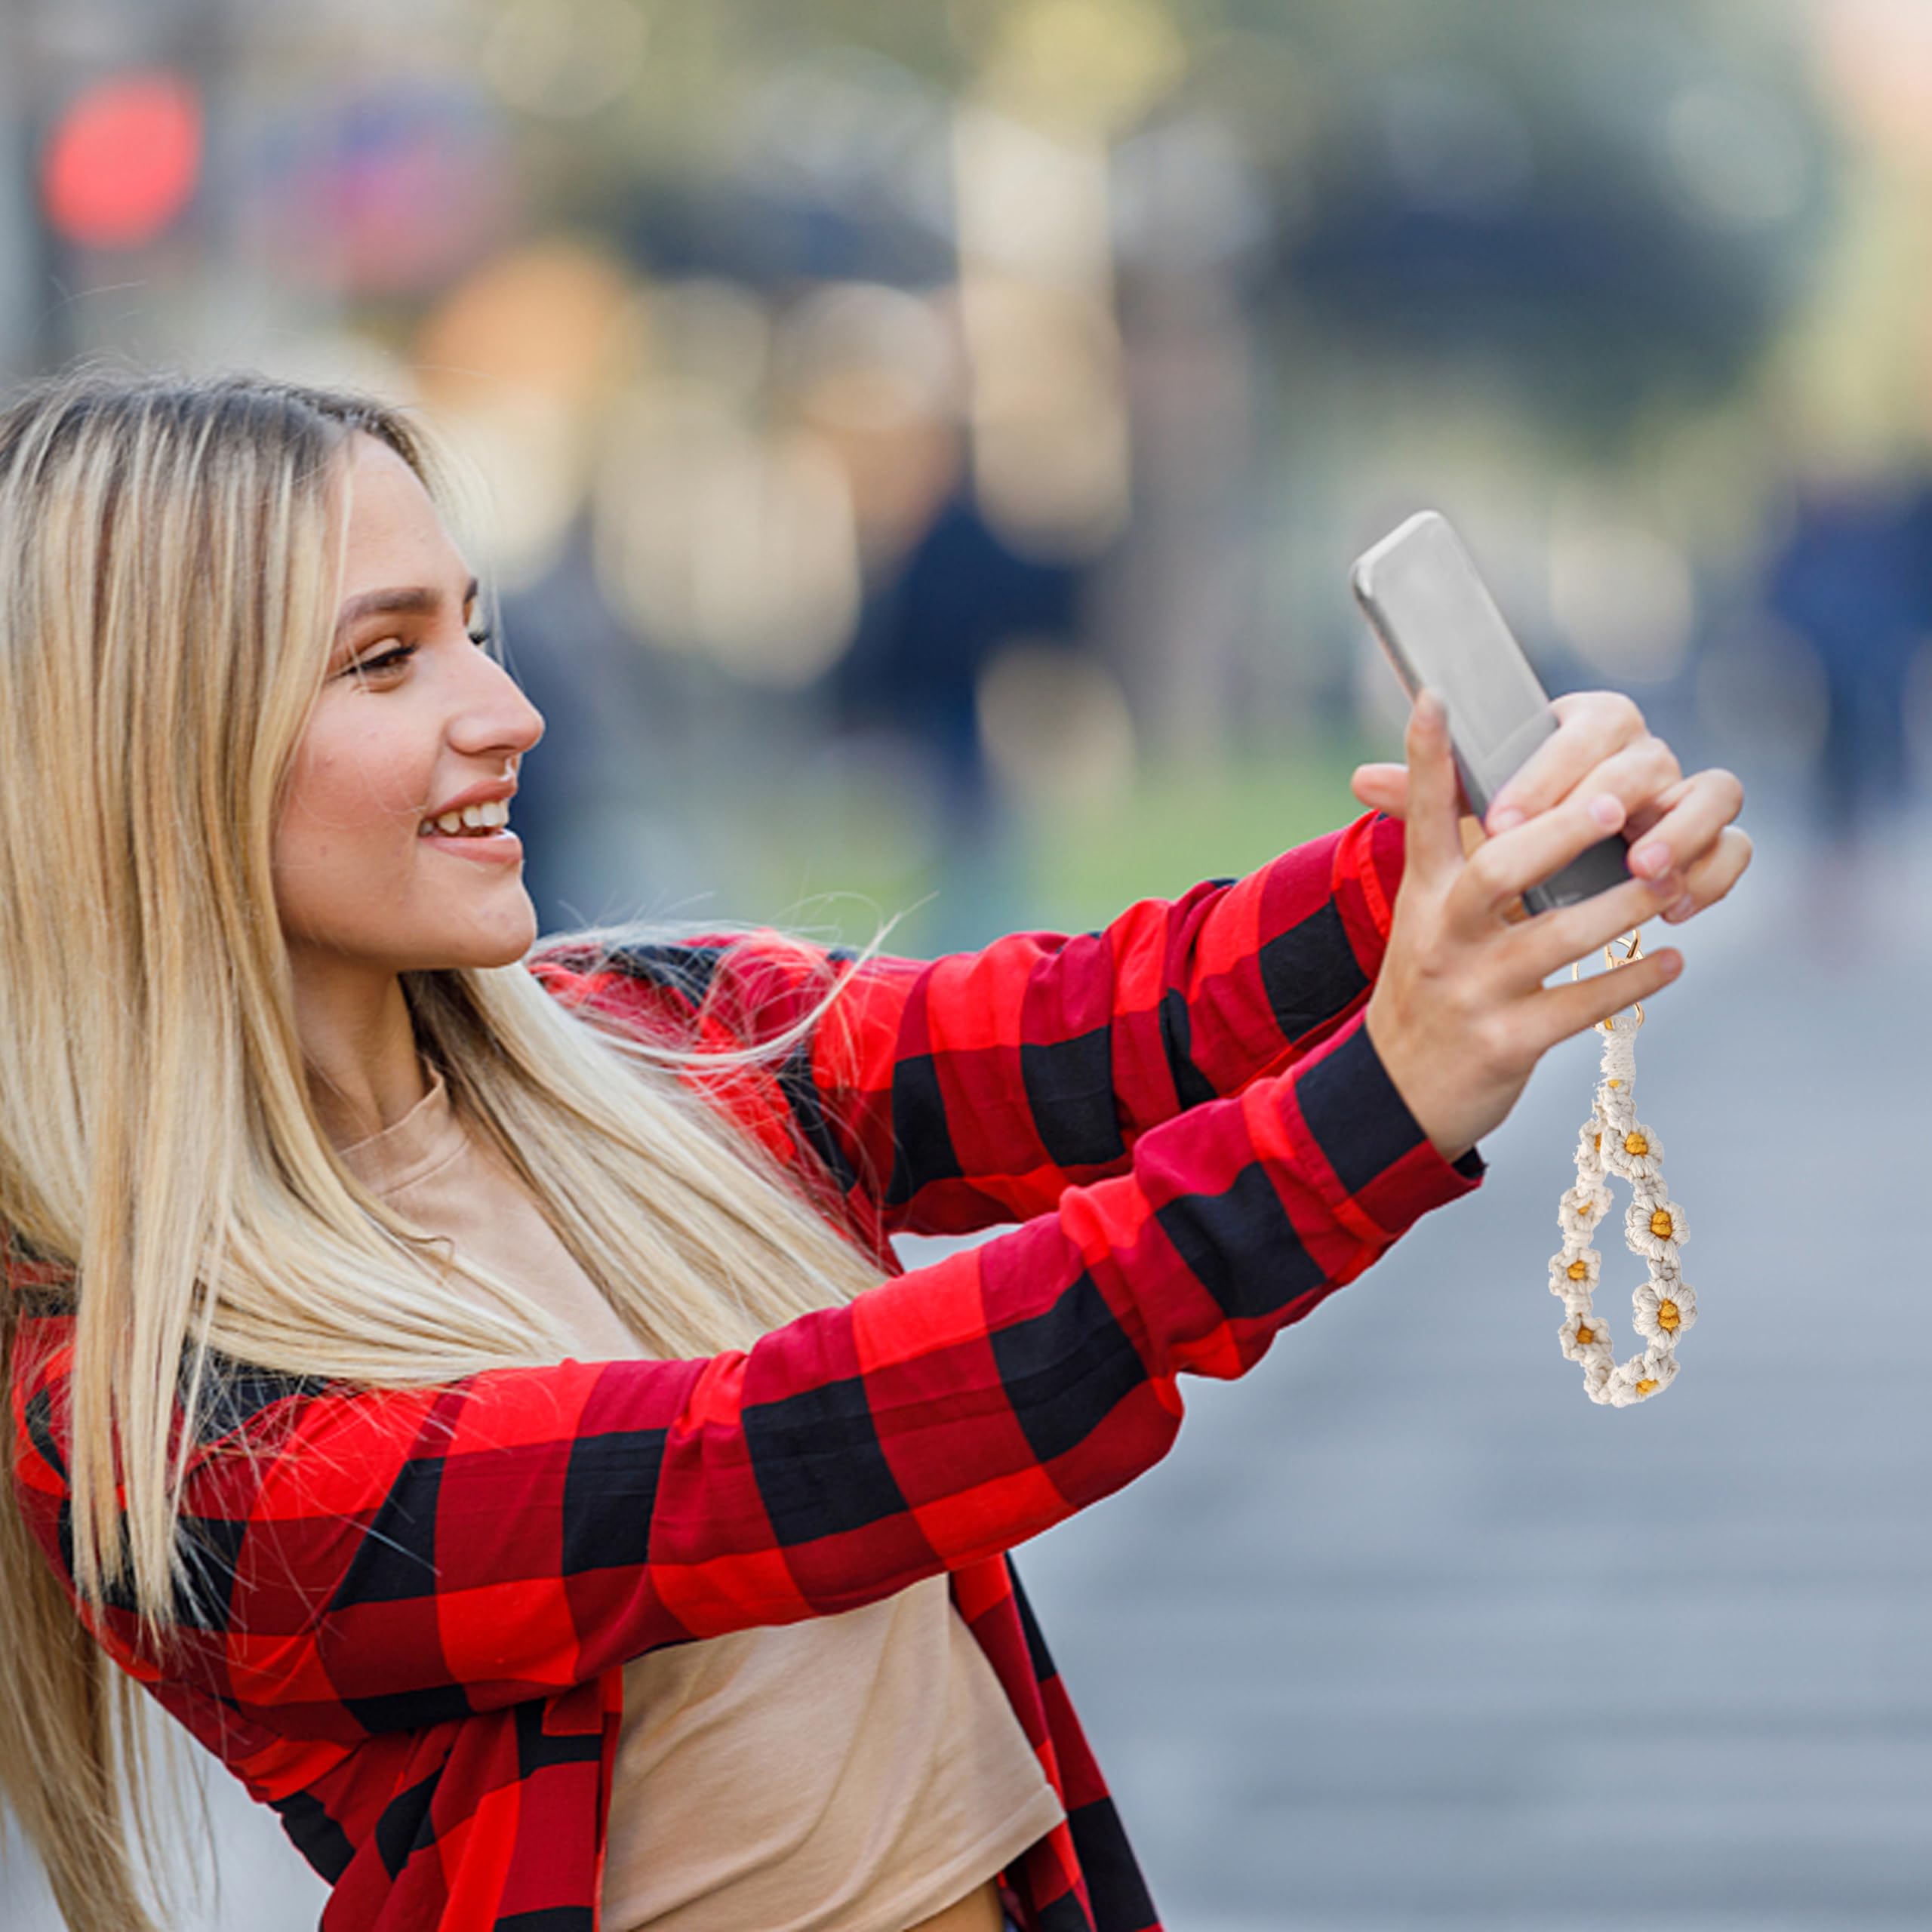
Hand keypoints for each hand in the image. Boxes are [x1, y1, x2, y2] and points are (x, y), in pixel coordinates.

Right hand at [1361, 690, 1692, 1163]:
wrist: (1397, 1091)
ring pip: (1556, 938)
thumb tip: (1423, 766)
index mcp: (1425, 895)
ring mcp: (1475, 990)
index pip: (1423, 815)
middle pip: (1498, 870)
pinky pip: (1581, 1007)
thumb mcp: (1423, 914)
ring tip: (1671, 882)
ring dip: (1624, 907)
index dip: (1427, 756)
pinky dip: (1631, 981)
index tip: (1438, 696)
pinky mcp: (1506, 1043)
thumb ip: (1442, 846)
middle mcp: (1444, 936)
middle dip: (1558, 833)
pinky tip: (1672, 961)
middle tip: (1614, 803)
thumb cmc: (1428, 984)